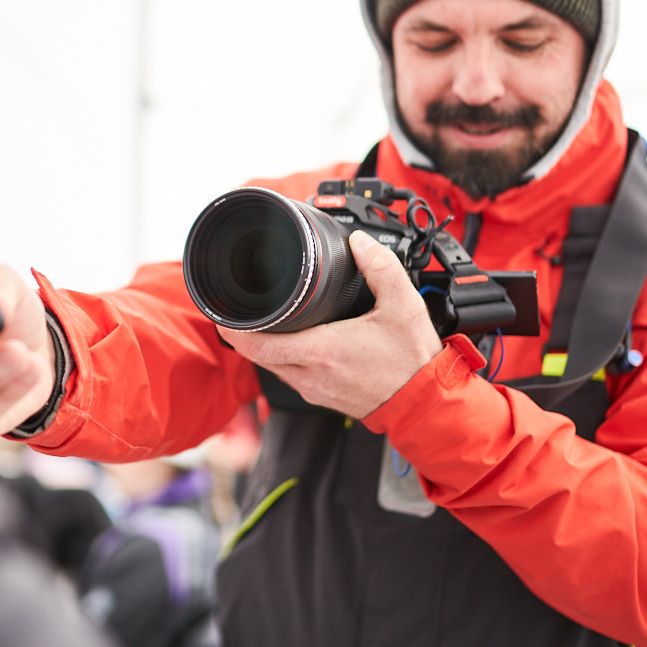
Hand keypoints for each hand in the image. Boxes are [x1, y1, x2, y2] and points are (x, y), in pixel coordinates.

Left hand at [217, 231, 442, 418]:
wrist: (424, 404)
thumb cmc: (412, 362)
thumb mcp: (403, 305)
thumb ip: (381, 267)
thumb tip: (359, 242)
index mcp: (322, 351)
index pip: (258, 345)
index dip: (233, 329)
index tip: (222, 312)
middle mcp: (310, 375)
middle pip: (257, 356)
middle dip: (243, 333)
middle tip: (237, 310)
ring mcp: (313, 389)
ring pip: (271, 367)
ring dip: (263, 345)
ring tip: (262, 320)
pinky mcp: (320, 397)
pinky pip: (288, 375)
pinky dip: (282, 357)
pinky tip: (290, 340)